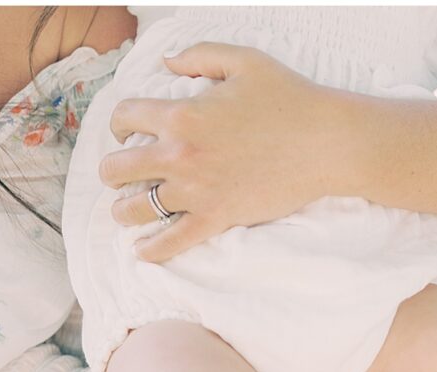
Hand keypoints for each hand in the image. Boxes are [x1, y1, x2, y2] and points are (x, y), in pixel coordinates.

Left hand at [100, 42, 342, 262]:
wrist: (325, 143)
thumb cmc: (290, 99)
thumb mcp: (242, 60)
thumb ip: (198, 56)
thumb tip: (167, 63)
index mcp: (182, 114)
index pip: (125, 117)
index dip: (119, 122)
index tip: (125, 130)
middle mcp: (180, 155)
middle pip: (119, 167)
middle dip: (112, 169)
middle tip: (116, 173)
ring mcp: (197, 191)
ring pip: (137, 208)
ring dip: (124, 209)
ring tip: (124, 211)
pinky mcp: (217, 218)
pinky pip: (174, 241)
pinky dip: (153, 249)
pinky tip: (141, 251)